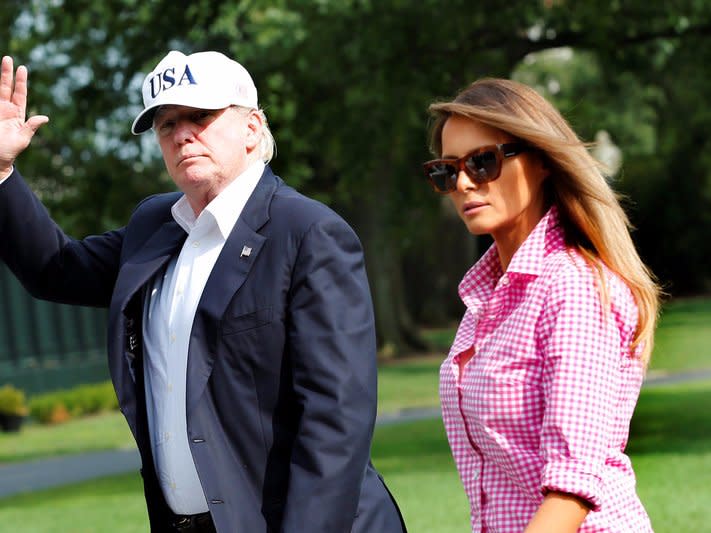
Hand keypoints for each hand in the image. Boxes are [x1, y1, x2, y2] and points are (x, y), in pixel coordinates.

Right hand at [0, 56, 48, 175]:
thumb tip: (45, 117)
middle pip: (6, 88)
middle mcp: (5, 110)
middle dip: (6, 73)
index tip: (22, 68)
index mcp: (17, 115)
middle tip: (8, 58)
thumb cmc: (9, 152)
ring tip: (2, 62)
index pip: (20, 94)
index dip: (21, 82)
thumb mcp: (22, 140)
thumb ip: (31, 127)